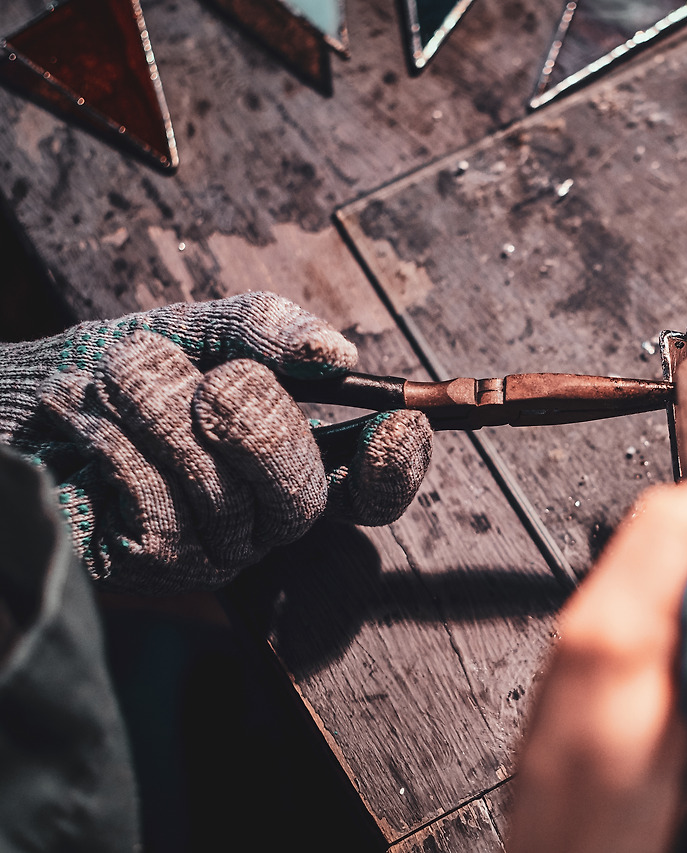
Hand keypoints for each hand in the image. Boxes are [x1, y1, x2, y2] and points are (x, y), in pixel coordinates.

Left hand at [0, 292, 431, 593]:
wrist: (11, 403)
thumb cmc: (111, 370)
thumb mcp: (193, 329)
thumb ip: (262, 328)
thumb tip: (336, 354)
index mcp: (289, 460)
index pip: (371, 488)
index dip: (397, 466)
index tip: (395, 423)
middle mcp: (260, 515)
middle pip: (302, 496)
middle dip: (262, 425)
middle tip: (219, 381)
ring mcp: (206, 548)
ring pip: (223, 495)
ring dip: (165, 411)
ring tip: (119, 379)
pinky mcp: (147, 567)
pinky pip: (162, 508)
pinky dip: (124, 446)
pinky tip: (94, 429)